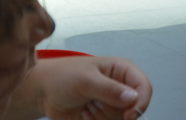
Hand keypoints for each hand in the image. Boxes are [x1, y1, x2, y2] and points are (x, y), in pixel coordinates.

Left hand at [33, 56, 150, 119]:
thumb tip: (133, 97)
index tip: (129, 116)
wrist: (42, 92)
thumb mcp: (86, 80)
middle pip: (134, 107)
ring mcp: (112, 103)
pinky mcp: (103, 115)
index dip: (141, 102)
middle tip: (94, 106)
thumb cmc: (62, 77)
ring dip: (102, 118)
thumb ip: (110, 89)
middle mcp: (121, 87)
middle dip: (116, 112)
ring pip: (121, 118)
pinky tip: (84, 114)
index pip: (143, 87)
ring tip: (86, 107)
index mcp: (122, 70)